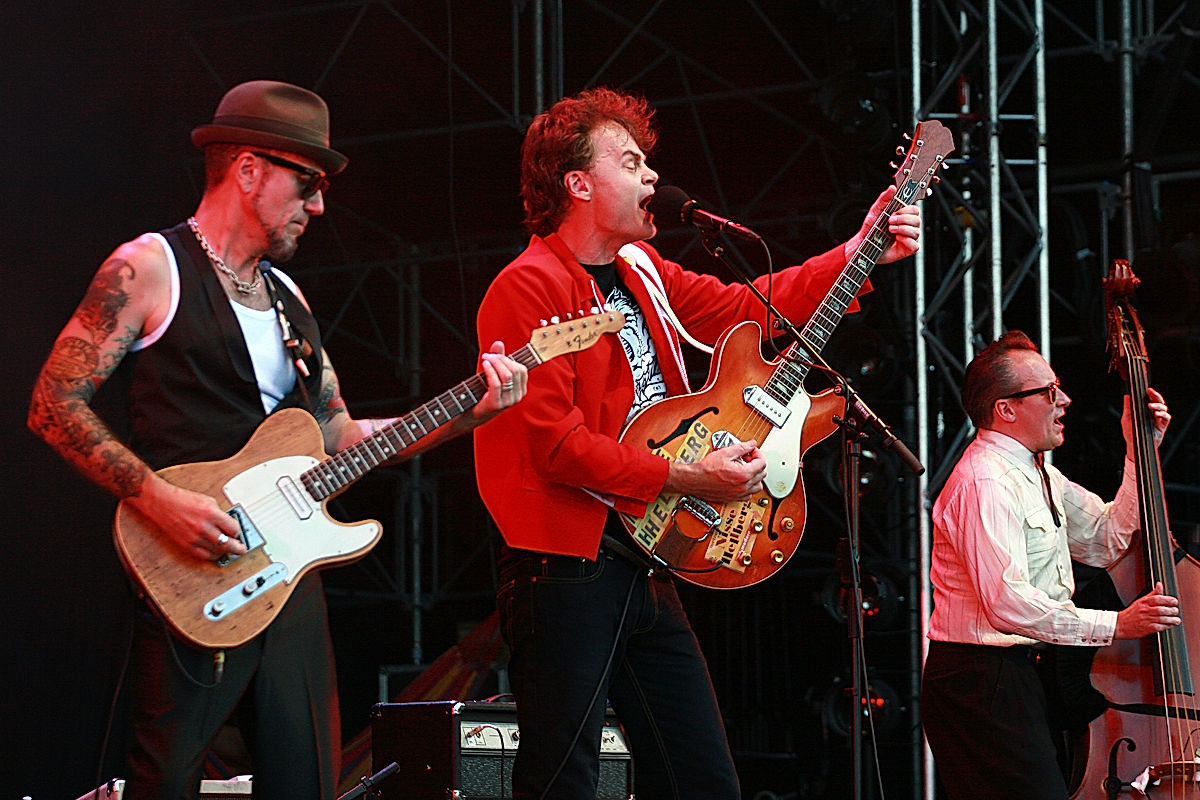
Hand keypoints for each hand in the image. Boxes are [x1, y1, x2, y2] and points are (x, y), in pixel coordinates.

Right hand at [126, 475, 245, 561]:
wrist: (161, 503)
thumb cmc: (182, 499)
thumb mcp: (208, 501)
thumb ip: (220, 514)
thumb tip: (229, 525)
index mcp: (211, 514)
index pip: (234, 529)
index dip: (238, 532)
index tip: (238, 533)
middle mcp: (203, 527)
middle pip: (228, 544)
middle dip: (238, 548)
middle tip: (242, 549)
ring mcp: (194, 538)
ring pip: (216, 552)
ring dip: (224, 552)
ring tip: (228, 551)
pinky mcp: (185, 545)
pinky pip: (203, 556)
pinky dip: (212, 556)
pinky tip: (215, 553)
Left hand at [476, 340, 527, 418]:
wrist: (470, 413)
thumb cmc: (482, 393)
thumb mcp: (492, 375)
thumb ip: (498, 360)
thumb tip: (499, 343)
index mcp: (520, 390)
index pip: (521, 370)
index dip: (508, 359)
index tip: (495, 355)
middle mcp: (517, 397)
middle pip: (515, 371)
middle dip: (501, 359)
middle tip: (488, 355)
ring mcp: (508, 402)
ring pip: (507, 376)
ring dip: (495, 363)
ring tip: (485, 359)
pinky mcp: (496, 404)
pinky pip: (496, 383)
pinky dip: (490, 371)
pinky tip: (485, 364)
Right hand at [665, 440, 766, 502]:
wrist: (695, 480)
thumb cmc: (706, 469)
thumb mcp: (725, 453)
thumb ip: (742, 448)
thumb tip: (751, 444)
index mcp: (744, 474)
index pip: (762, 463)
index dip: (758, 454)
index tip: (752, 451)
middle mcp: (744, 486)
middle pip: (762, 474)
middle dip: (757, 464)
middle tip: (748, 458)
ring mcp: (739, 494)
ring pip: (758, 487)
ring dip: (756, 477)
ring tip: (747, 469)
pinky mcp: (734, 498)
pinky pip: (749, 495)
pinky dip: (749, 488)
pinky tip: (742, 481)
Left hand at [845, 185, 921, 264]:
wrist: (863, 243)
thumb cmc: (871, 227)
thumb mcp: (876, 210)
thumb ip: (884, 198)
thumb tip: (892, 187)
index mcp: (903, 216)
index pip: (915, 210)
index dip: (907, 210)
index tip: (895, 212)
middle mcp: (908, 226)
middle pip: (917, 220)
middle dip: (903, 219)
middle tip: (890, 221)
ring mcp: (908, 238)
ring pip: (916, 232)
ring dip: (903, 229)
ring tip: (890, 230)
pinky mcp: (907, 249)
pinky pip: (915, 245)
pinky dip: (906, 241)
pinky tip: (897, 239)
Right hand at [1114, 581, 1180, 638]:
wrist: (1120, 624)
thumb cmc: (1132, 613)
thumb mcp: (1141, 601)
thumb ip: (1152, 594)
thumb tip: (1159, 584)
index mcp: (1143, 602)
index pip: (1157, 599)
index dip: (1168, 600)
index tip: (1174, 602)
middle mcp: (1144, 610)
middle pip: (1161, 609)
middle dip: (1171, 610)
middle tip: (1175, 611)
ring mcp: (1145, 619)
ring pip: (1162, 619)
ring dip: (1171, 620)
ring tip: (1176, 620)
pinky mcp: (1146, 628)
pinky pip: (1159, 627)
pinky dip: (1166, 626)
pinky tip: (1169, 625)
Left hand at [1121, 387, 1169, 456]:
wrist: (1135, 446)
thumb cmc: (1131, 433)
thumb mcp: (1126, 418)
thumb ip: (1128, 407)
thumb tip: (1127, 396)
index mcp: (1144, 410)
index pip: (1150, 399)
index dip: (1150, 394)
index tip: (1147, 390)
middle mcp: (1153, 413)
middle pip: (1158, 401)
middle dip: (1156, 396)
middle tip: (1151, 392)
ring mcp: (1158, 419)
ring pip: (1164, 408)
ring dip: (1158, 405)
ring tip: (1150, 406)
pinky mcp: (1162, 426)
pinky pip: (1166, 418)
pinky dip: (1162, 414)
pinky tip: (1156, 414)